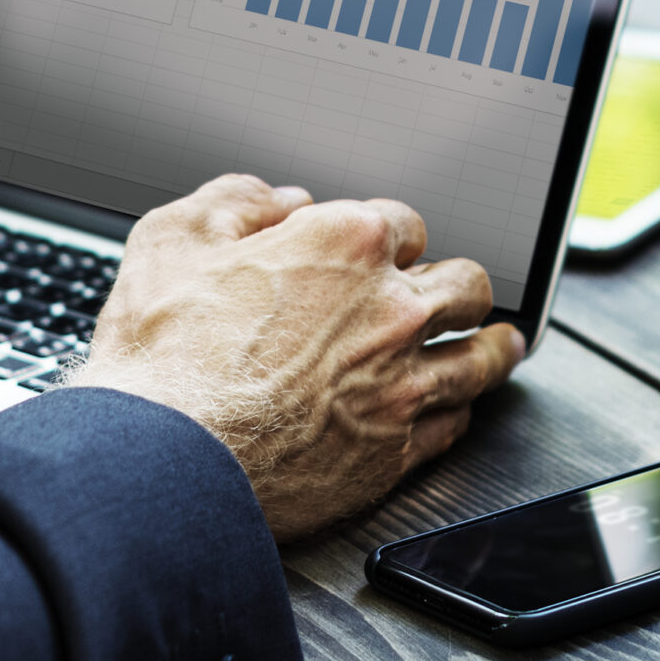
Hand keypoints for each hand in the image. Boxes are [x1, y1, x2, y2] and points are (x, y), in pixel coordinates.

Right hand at [72, 174, 527, 540]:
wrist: (163, 461)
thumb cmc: (161, 358)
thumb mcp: (171, 241)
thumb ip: (234, 203)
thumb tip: (276, 198)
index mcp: (344, 246)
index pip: (404, 224)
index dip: (389, 237)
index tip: (383, 253)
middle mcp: (391, 310)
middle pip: (465, 285)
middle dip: (456, 286)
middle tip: (452, 295)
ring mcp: (401, 383)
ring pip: (480, 358)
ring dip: (489, 347)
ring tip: (498, 344)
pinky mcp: (398, 451)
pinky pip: (456, 423)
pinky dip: (457, 412)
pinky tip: (455, 409)